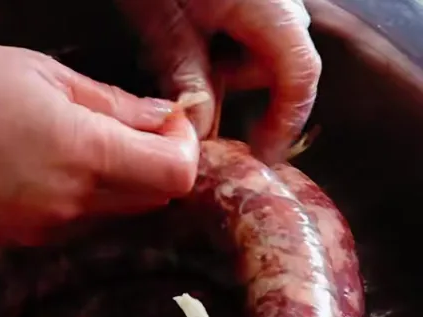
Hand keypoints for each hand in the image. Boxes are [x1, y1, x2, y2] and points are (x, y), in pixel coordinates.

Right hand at [0, 40, 198, 244]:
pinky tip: (41, 164)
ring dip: (117, 183)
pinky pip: (70, 224)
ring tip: (77, 139)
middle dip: (155, 164)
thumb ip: (112, 104)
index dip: (185, 147)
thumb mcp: (44, 74)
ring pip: (112, 215)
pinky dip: (77, 199)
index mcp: (81, 152)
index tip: (167, 120)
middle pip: (152, 200)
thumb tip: (165, 118)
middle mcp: (67, 203)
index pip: (176, 175)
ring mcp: (39, 228)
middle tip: (132, 124)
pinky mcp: (13, 238)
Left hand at [117, 0, 320, 161]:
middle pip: (271, 68)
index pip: (298, 79)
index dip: (282, 123)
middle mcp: (282, 3)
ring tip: (167, 49)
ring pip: (251, 50)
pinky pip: (240, 29)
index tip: (258, 155)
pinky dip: (209, 43)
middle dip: (227, 88)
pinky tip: (174, 32)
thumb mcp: (164, 23)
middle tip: (182, 94)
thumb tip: (200, 130)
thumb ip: (186, 75)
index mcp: (270, 11)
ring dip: (212, 65)